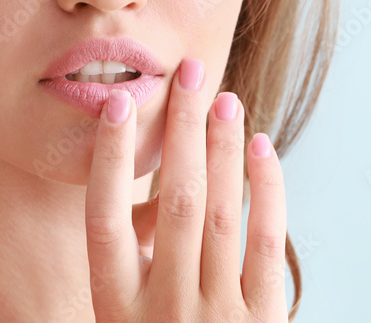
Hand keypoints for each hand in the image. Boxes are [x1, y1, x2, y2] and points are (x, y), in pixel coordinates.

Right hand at [85, 57, 287, 321]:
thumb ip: (129, 272)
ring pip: (221, 213)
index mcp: (117, 310)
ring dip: (222, 148)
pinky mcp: (264, 321)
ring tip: (223, 98)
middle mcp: (164, 309)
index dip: (107, 160)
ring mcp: (217, 316)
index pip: (104, 221)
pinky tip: (260, 149)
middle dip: (181, 131)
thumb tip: (140, 198)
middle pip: (173, 202)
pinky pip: (266, 243)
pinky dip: (265, 190)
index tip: (114, 106)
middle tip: (188, 73)